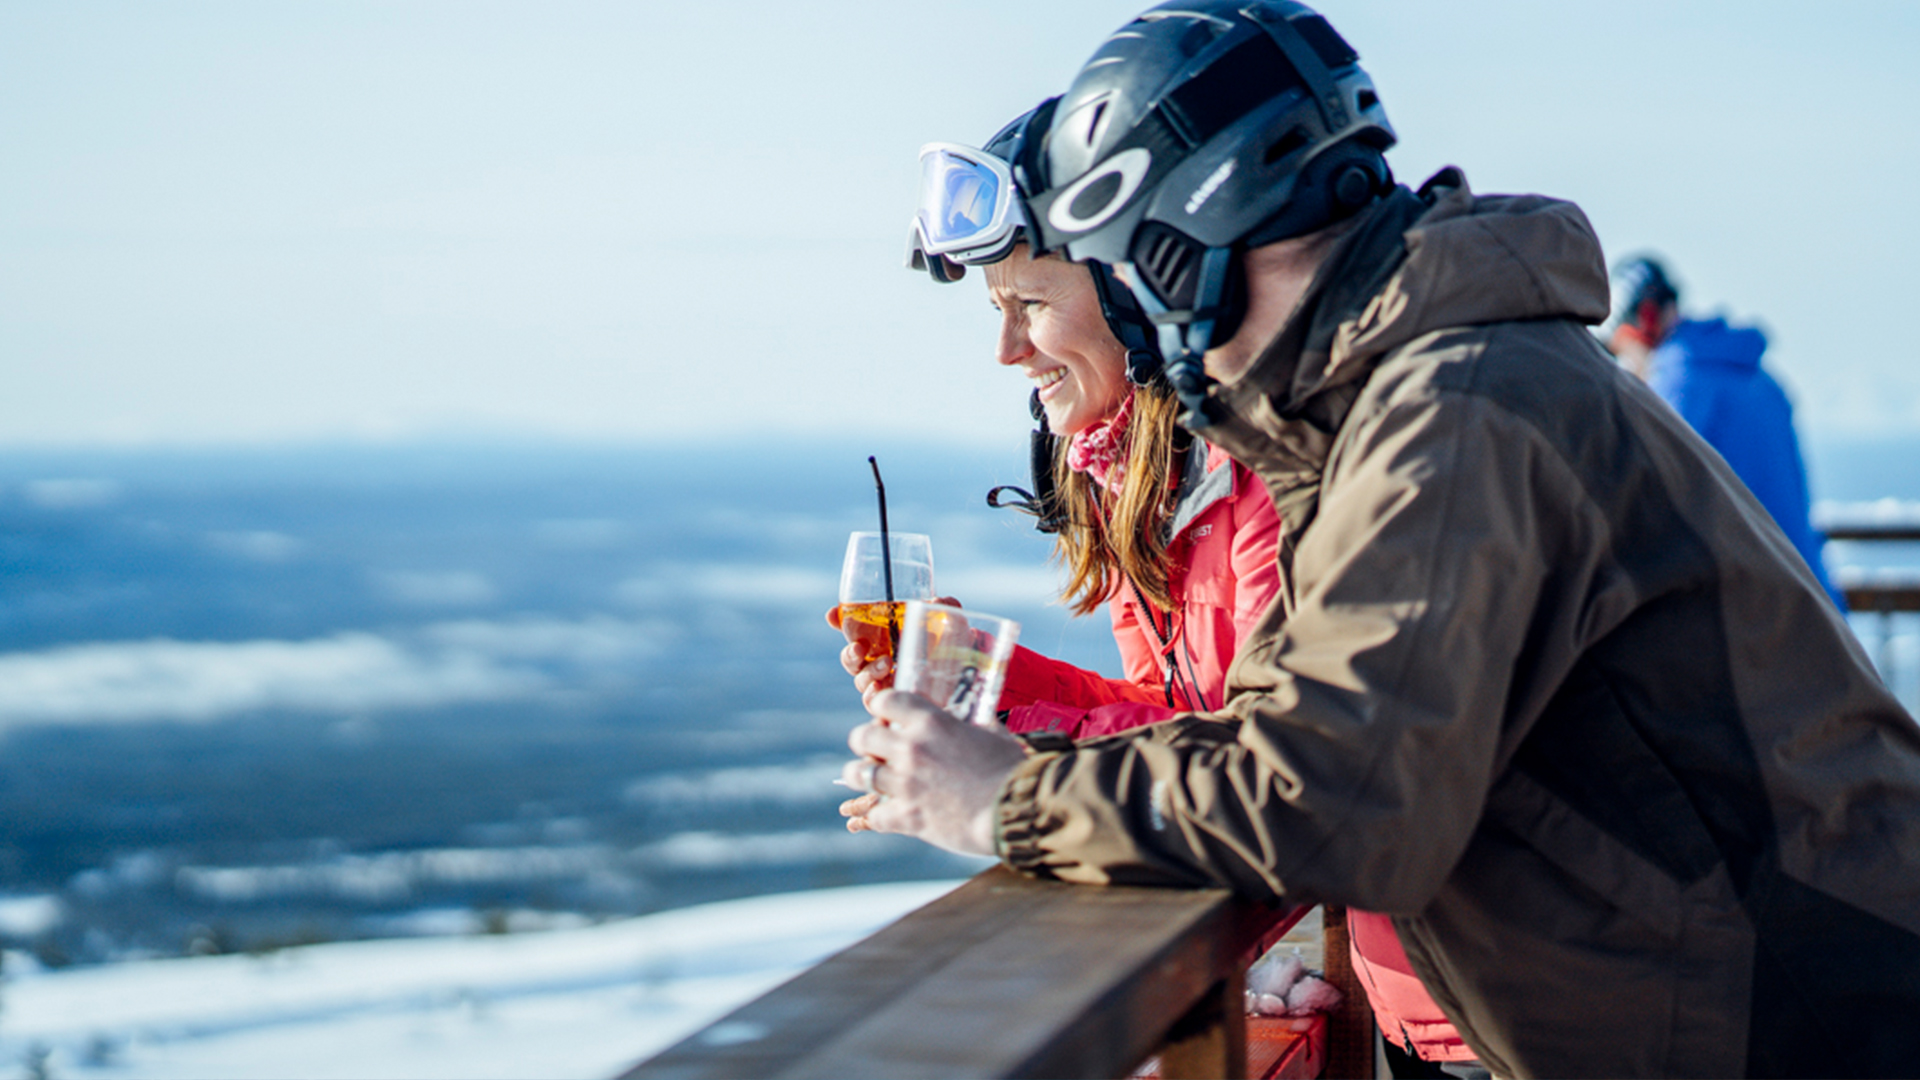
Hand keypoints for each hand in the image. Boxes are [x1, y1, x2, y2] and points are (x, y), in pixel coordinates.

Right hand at [825, 597, 963, 714]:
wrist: (971, 683)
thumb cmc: (956, 650)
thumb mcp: (953, 626)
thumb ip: (947, 609)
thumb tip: (940, 599)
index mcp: (886, 638)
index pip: (856, 628)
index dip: (839, 620)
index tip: (832, 614)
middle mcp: (881, 660)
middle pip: (852, 658)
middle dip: (849, 653)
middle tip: (859, 648)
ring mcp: (887, 683)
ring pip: (862, 681)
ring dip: (867, 673)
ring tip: (885, 665)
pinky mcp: (894, 704)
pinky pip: (874, 704)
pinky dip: (873, 697)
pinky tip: (881, 691)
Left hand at [839, 690, 1027, 855]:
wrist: (1020, 809)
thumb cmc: (1011, 768)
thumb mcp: (990, 732)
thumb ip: (969, 722)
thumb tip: (966, 716)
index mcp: (930, 721)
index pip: (885, 700)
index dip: (882, 707)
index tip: (886, 716)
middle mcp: (911, 748)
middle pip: (861, 736)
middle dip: (865, 742)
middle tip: (875, 750)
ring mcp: (906, 784)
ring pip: (858, 774)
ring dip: (862, 775)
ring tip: (870, 779)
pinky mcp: (908, 817)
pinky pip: (875, 814)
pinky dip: (880, 815)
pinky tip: (888, 813)